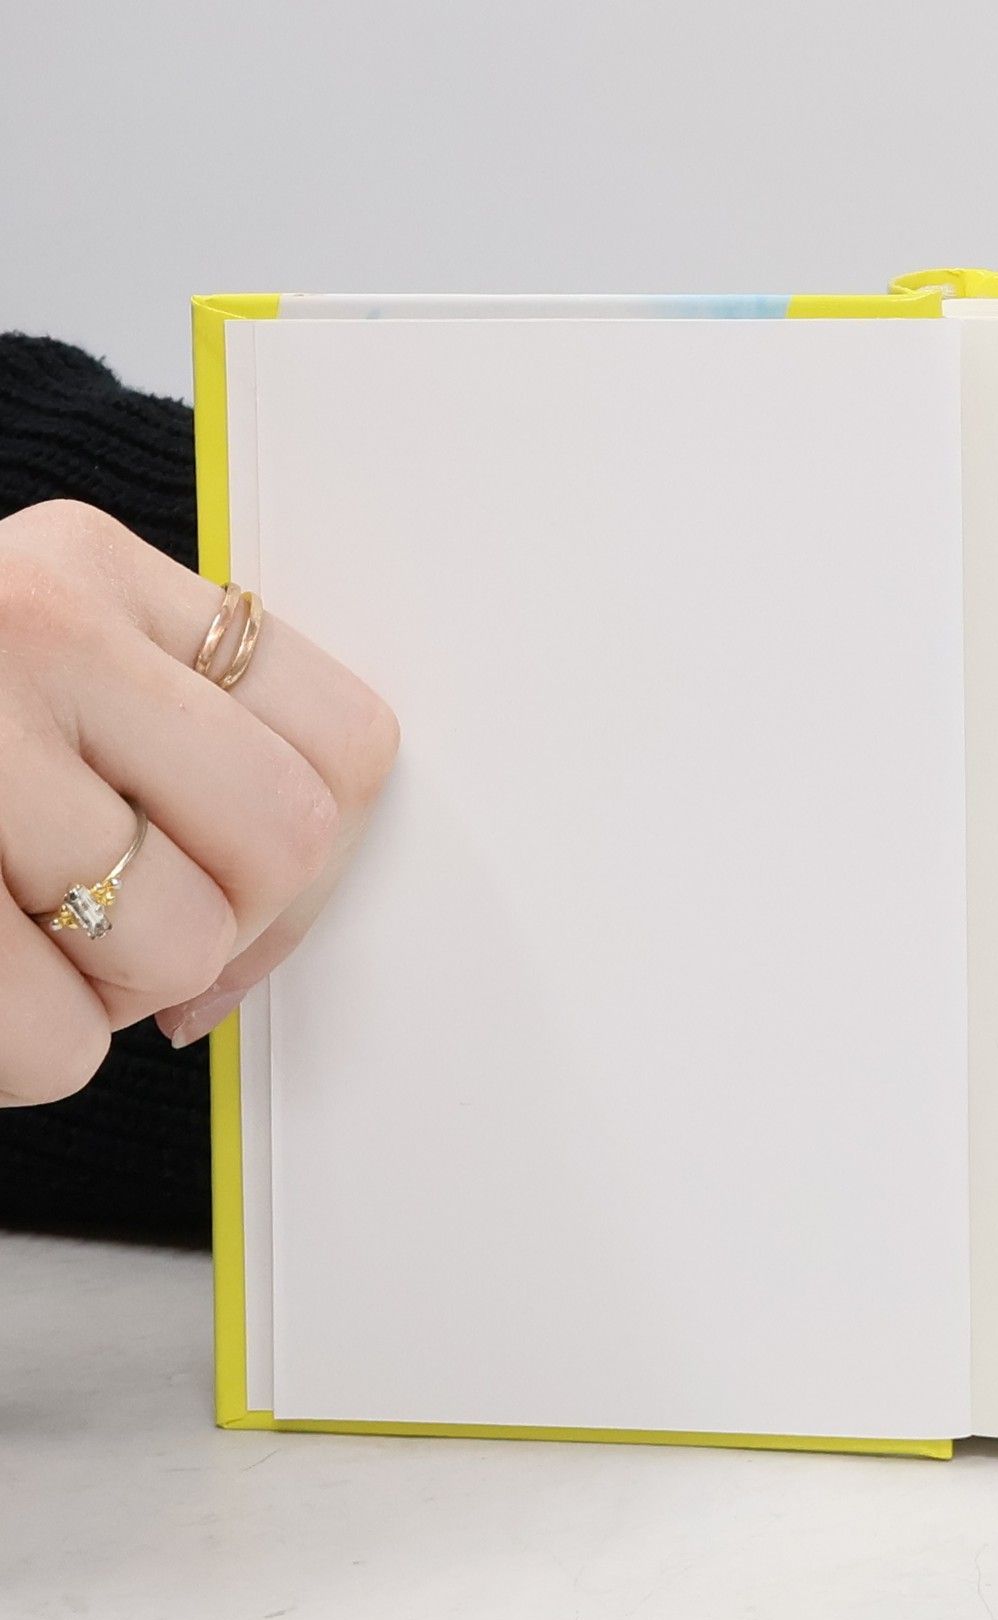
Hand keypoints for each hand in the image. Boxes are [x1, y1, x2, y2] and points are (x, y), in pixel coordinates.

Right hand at [0, 500, 397, 1102]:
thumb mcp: (39, 675)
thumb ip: (176, 738)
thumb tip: (302, 897)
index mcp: (89, 568)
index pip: (343, 739)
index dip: (319, 852)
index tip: (248, 888)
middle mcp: (25, 624)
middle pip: (287, 842)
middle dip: (229, 926)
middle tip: (127, 927)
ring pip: (177, 948)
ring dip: (110, 991)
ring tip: (18, 936)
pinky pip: (52, 1041)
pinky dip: (27, 1051)